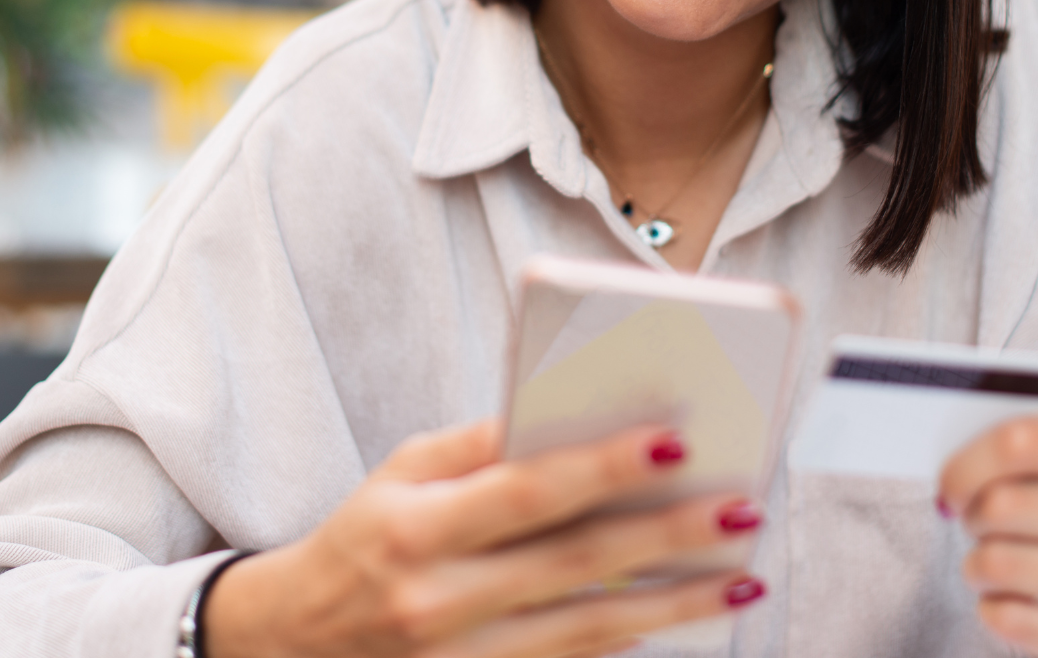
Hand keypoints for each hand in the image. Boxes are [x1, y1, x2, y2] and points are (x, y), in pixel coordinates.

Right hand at [204, 419, 765, 657]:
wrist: (295, 643)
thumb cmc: (366, 534)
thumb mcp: (402, 472)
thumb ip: (479, 443)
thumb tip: (566, 404)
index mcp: (413, 527)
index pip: (525, 491)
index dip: (602, 465)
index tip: (676, 437)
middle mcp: (436, 599)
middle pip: (572, 563)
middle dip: (665, 534)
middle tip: (740, 506)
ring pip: (589, 630)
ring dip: (674, 603)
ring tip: (743, 573)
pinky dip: (634, 640)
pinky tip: (687, 615)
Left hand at [938, 415, 1037, 657]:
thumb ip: (1033, 455)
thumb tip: (954, 470)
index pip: (1029, 440)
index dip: (971, 461)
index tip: (949, 482)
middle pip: (1009, 504)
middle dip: (972, 514)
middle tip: (972, 521)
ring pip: (1005, 563)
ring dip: (977, 564)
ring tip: (986, 562)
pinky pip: (1017, 620)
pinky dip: (994, 608)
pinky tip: (1007, 601)